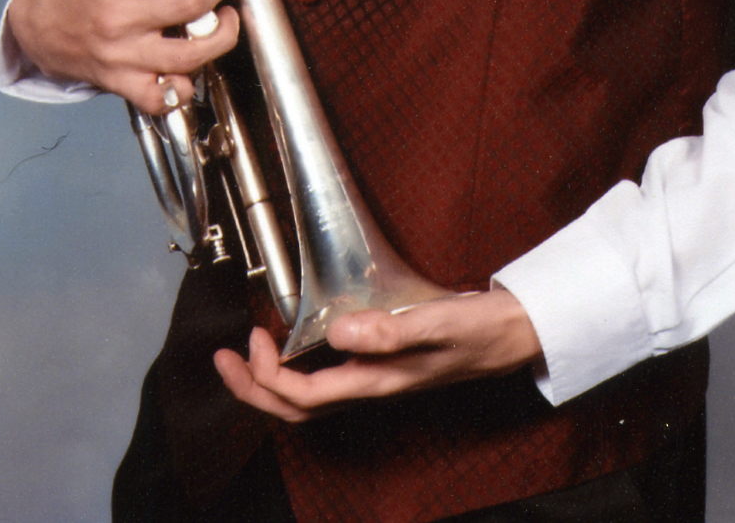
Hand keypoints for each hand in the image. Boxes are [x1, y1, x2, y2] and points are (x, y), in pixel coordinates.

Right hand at [7, 0, 238, 111]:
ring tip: (223, 19)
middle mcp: (119, 23)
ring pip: (187, 56)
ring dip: (220, 36)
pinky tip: (192, 65)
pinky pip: (163, 99)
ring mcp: (123, 59)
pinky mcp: (124, 85)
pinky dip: (185, 87)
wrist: (35, 29)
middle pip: (189, 5)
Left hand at [213, 286, 540, 422]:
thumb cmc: (478, 332)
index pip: (304, 395)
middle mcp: (370, 386)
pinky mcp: (382, 364)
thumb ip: (389, 330)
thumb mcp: (435, 324)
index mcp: (375, 382)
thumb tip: (338, 332)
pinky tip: (294, 344)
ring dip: (270, 382)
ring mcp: (375, 379)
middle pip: (296, 410)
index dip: (268, 376)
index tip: (252, 338)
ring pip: (309, 398)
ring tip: (245, 354)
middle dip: (253, 390)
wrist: (512, 335)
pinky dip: (298, 367)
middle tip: (223, 360)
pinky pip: (327, 380)